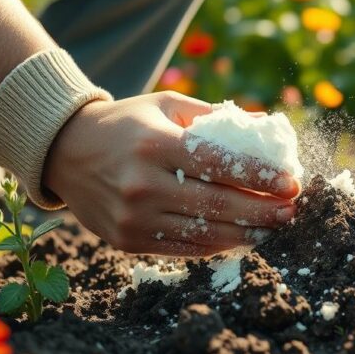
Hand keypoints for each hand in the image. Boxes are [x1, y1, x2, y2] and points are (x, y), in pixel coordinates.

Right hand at [44, 92, 300, 256]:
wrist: (62, 151)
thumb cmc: (127, 124)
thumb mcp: (166, 105)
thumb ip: (213, 118)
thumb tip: (264, 131)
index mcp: (156, 144)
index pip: (221, 164)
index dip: (261, 177)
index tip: (292, 182)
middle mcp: (143, 183)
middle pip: (218, 204)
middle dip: (263, 210)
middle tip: (292, 210)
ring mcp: (134, 216)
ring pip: (204, 233)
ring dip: (247, 234)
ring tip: (274, 228)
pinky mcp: (127, 240)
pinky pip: (183, 248)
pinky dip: (217, 245)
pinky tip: (241, 237)